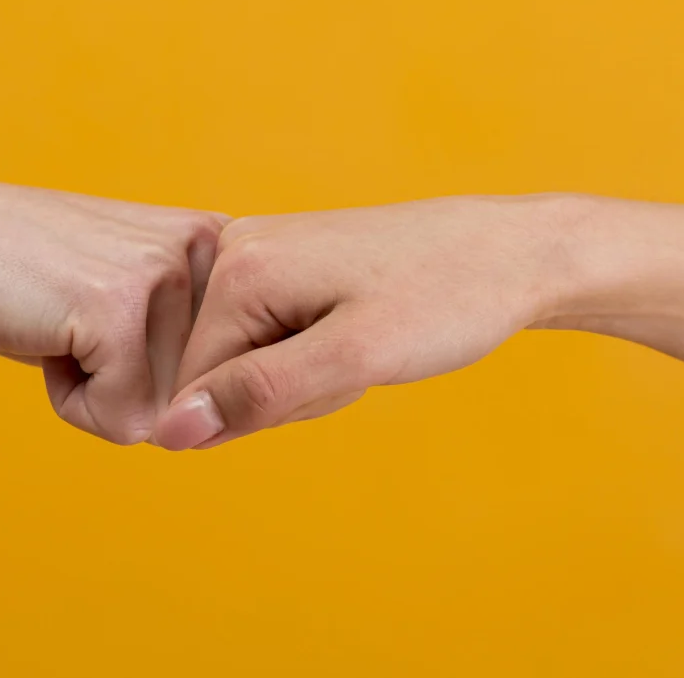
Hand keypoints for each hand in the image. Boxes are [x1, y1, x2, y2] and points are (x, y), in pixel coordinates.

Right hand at [0, 164, 226, 444]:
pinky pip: (122, 421)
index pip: (230, 367)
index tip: (107, 319)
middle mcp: (207, 250)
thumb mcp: (129, 286)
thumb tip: (227, 413)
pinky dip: (70, 400)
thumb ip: (188, 330)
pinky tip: (43, 334)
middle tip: (72, 321)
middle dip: (128, 384)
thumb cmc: (19, 274)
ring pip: (163, 415)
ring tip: (57, 323)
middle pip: (200, 395)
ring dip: (98, 392)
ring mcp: (166, 277)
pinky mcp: (121, 313)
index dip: (160, 371)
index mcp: (217, 242)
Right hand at [153, 195, 574, 449]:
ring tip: (365, 345)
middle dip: (286, 392)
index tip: (333, 380)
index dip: (261, 411)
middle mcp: (234, 252)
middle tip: (356, 364)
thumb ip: (258, 394)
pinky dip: (315, 354)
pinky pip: (272, 338)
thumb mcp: (355, 359)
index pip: (194, 387)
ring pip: (248, 362)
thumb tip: (170, 432)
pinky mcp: (284, 264)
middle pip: (219, 373)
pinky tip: (359, 333)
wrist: (513, 253)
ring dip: (305, 377)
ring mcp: (260, 253)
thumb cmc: (446, 299)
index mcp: (238, 270)